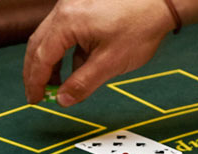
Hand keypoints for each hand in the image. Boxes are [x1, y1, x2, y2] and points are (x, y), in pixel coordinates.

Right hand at [23, 0, 172, 106]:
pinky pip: (64, 31)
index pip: (41, 57)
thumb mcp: (110, 62)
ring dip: (51, 63)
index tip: (35, 100)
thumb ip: (83, 83)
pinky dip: (66, 51)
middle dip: (36, 73)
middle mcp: (64, 9)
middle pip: (38, 45)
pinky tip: (79, 65)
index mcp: (67, 21)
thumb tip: (62, 101)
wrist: (161, 1)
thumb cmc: (140, 27)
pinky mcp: (81, 6)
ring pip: (50, 38)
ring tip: (60, 85)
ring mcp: (71, 5)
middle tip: (38, 95)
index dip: (35, 82)